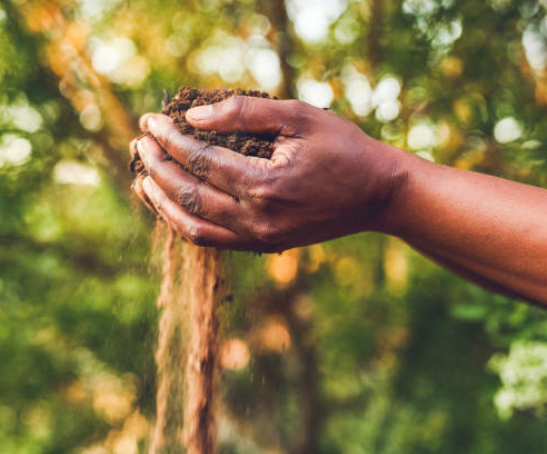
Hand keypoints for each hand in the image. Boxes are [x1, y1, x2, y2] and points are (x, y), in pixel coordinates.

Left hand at [131, 97, 407, 251]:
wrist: (377, 195)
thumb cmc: (344, 149)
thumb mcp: (299, 117)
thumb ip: (245, 113)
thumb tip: (194, 118)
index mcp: (266, 185)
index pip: (200, 161)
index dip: (170, 140)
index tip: (150, 122)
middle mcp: (258, 219)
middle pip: (189, 194)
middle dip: (157, 167)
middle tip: (140, 144)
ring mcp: (260, 239)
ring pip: (193, 226)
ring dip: (162, 202)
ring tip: (143, 179)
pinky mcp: (265, 246)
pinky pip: (213, 239)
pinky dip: (186, 222)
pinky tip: (173, 204)